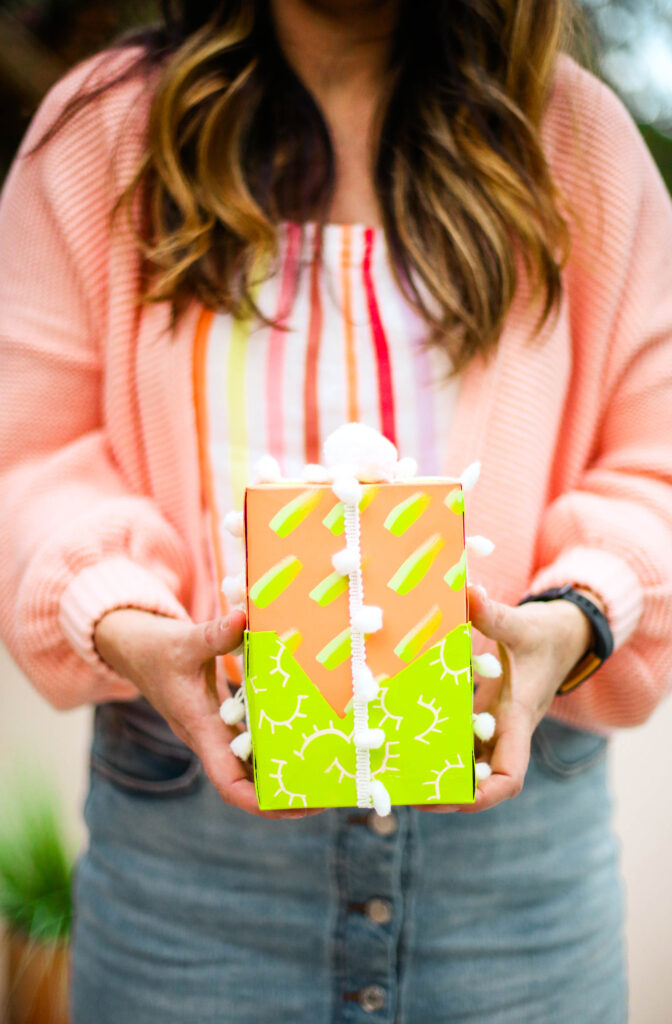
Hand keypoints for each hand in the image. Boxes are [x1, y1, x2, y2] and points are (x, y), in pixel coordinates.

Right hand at [93, 607, 319, 819]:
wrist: (136, 649)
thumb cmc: (156, 650)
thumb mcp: (183, 641)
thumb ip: (212, 634)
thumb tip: (241, 620)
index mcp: (200, 728)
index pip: (228, 781)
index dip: (258, 801)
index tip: (293, 803)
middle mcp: (211, 736)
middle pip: (249, 781)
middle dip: (285, 792)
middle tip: (328, 788)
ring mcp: (219, 729)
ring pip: (254, 761)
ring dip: (285, 768)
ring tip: (327, 765)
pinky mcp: (224, 716)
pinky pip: (254, 736)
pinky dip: (277, 738)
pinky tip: (306, 730)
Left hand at [419, 582, 593, 814]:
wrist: (564, 635)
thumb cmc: (546, 635)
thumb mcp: (522, 624)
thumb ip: (494, 615)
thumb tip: (470, 593)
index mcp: (519, 718)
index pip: (510, 774)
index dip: (483, 794)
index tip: (452, 796)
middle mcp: (506, 730)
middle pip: (479, 779)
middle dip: (446, 791)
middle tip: (405, 790)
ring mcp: (494, 725)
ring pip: (466, 762)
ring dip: (436, 770)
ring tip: (395, 772)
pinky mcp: (483, 714)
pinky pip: (459, 737)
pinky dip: (435, 742)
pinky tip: (401, 737)